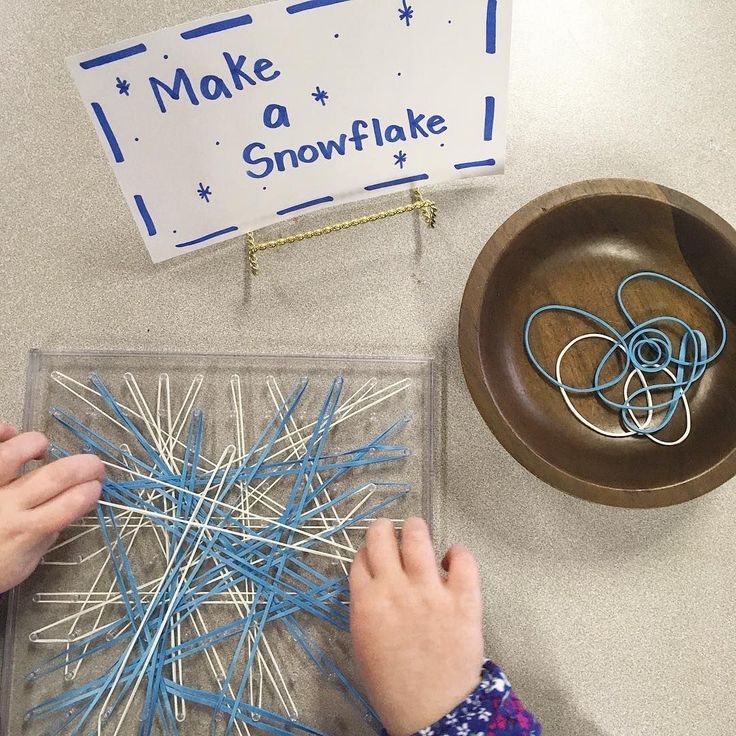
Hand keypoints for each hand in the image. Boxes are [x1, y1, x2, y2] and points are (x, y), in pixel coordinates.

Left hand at [0, 422, 104, 592]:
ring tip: (42, 448)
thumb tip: (74, 507)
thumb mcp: (22, 564)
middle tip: (94, 464)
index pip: (68, 506)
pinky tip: (10, 433)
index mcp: (24, 532)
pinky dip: (2, 433)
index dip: (89, 492)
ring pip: (12, 455)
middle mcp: (5, 508)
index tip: (96, 487)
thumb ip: (46, 534)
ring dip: (36, 444)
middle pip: (53, 477)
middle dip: (83, 467)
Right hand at [349, 518, 483, 735]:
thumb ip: (366, 607)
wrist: (432, 713)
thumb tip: (373, 580)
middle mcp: (395, 588)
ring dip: (416, 530)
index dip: (368, 553)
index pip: (361, 557)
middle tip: (392, 534)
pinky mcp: (462, 599)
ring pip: (418, 536)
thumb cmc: (394, 685)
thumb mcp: (364, 643)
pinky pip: (463, 559)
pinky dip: (458, 553)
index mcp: (366, 602)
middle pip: (381, 535)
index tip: (374, 556)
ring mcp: (430, 591)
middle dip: (384, 529)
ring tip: (419, 533)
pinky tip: (453, 559)